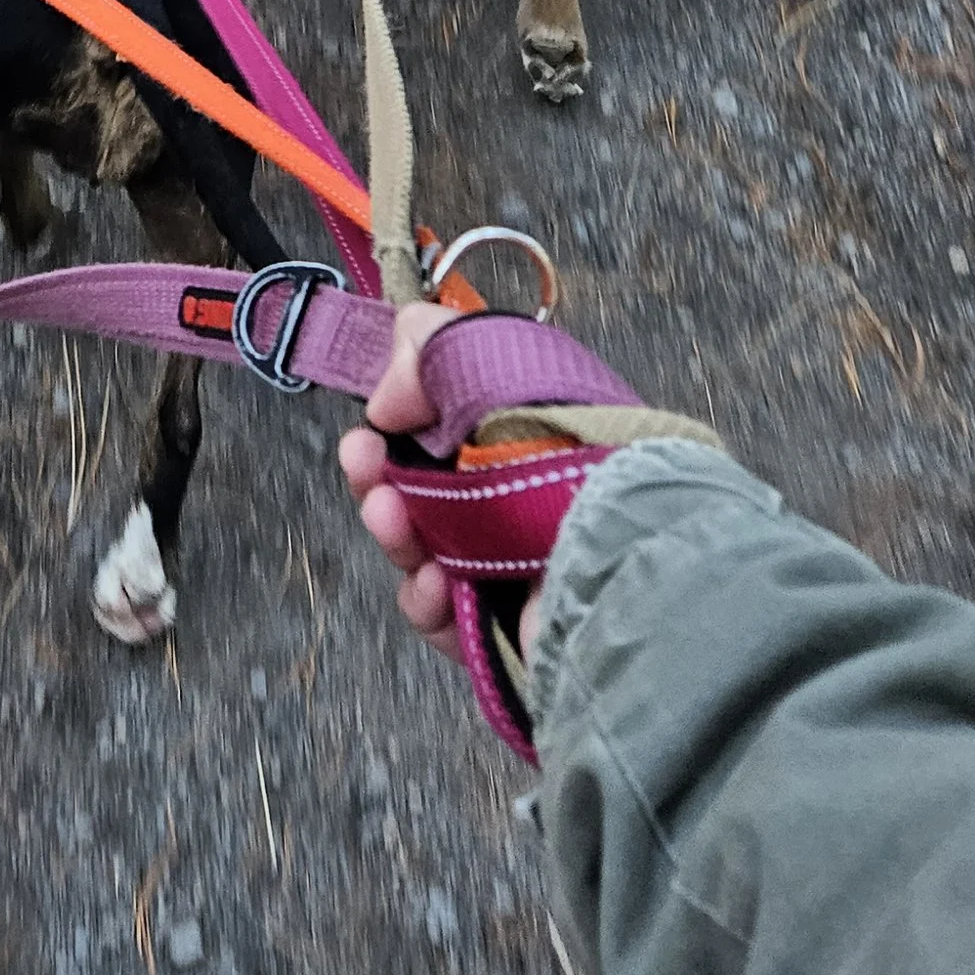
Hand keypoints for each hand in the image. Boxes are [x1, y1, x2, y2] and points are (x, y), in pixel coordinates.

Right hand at [337, 302, 545, 664]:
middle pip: (421, 487)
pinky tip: (434, 580)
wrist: (613, 557)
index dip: (401, 415)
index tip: (376, 410)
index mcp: (527, 432)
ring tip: (387, 514)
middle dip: (377, 470)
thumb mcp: (491, 354)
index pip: (448, 421)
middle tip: (360, 457)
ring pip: (421, 549)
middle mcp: (520, 495)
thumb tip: (384, 402)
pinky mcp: (505, 626)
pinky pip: (440, 613)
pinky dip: (424, 597)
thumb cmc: (569, 451)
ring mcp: (512, 563)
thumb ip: (425, 348)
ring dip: (392, 529)